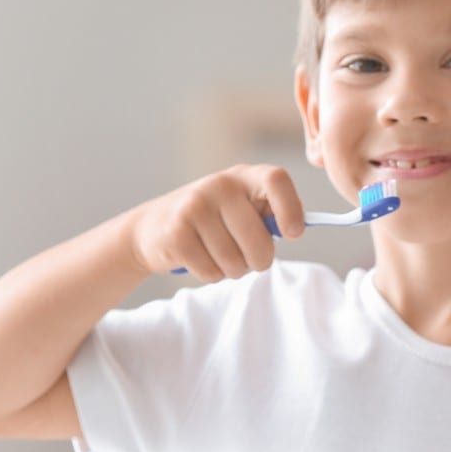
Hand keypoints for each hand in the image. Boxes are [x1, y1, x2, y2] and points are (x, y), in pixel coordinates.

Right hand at [127, 164, 305, 280]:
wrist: (153, 228)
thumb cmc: (212, 223)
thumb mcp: (241, 209)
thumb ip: (269, 215)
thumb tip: (298, 228)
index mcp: (244, 177)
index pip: (277, 180)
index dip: (291, 209)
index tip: (294, 234)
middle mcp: (219, 185)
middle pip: (259, 241)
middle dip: (259, 261)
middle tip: (248, 259)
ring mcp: (195, 207)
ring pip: (235, 262)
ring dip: (232, 270)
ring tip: (218, 255)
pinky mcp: (176, 233)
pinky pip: (212, 272)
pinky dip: (210, 275)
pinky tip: (198, 258)